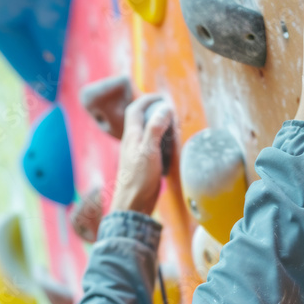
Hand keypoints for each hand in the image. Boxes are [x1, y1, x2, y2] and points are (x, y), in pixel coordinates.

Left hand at [110, 94, 174, 214]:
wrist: (132, 205)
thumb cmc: (138, 179)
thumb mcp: (149, 151)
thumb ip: (155, 128)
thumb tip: (164, 107)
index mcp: (131, 136)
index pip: (135, 109)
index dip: (147, 99)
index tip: (163, 98)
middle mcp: (131, 143)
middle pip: (139, 120)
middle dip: (154, 111)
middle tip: (170, 111)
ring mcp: (135, 154)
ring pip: (145, 133)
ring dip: (158, 126)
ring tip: (172, 126)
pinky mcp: (141, 165)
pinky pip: (150, 146)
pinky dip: (160, 141)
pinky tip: (168, 148)